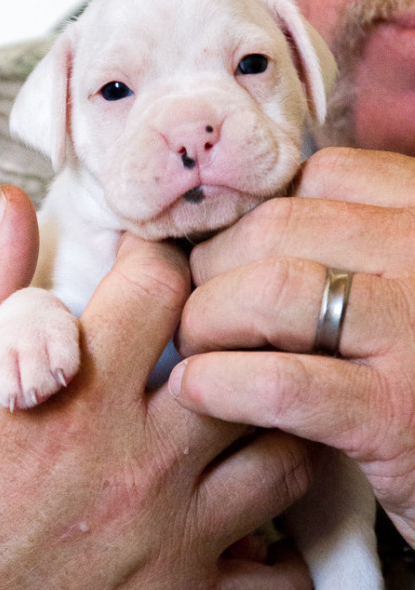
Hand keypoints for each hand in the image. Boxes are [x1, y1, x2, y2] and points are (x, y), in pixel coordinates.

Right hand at [0, 186, 310, 589]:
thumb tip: (15, 206)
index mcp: (78, 398)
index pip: (166, 288)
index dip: (160, 263)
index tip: (150, 272)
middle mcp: (141, 466)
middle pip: (245, 366)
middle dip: (233, 340)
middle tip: (210, 344)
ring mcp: (172, 546)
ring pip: (284, 462)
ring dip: (268, 435)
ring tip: (233, 427)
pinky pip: (278, 589)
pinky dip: (275, 561)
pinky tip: (242, 535)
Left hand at [170, 148, 414, 546]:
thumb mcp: (404, 280)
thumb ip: (351, 239)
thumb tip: (235, 225)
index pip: (318, 176)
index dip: (255, 215)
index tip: (229, 257)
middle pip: (278, 226)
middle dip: (213, 267)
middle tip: (195, 309)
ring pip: (272, 291)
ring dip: (208, 319)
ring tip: (195, 349)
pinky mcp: (393, 414)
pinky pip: (281, 382)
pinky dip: (222, 382)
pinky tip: (199, 390)